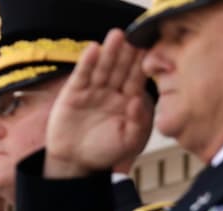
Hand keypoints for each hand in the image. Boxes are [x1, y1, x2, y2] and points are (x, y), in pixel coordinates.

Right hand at [45, 29, 152, 177]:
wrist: (74, 162)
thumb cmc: (103, 153)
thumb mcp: (127, 141)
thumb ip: (138, 122)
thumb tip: (139, 100)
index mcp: (127, 101)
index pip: (135, 78)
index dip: (141, 64)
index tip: (149, 49)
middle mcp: (111, 92)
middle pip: (120, 68)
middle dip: (126, 53)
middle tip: (133, 36)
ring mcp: (92, 91)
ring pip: (102, 68)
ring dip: (109, 52)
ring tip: (116, 36)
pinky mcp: (73, 93)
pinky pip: (81, 76)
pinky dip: (86, 63)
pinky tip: (93, 49)